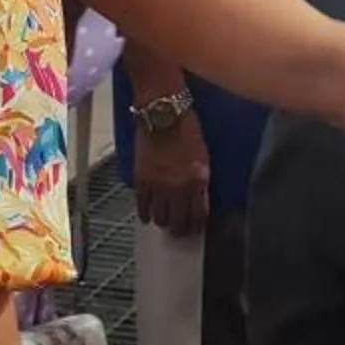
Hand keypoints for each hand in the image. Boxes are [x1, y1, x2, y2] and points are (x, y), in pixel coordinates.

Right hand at [133, 111, 211, 237]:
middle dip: (180, 229)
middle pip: (179, 221)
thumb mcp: (202, 155)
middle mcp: (179, 187)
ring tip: (163, 222)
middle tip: (179, 231)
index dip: (197, 225)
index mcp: (198, 180)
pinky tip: (146, 216)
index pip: (199, 214)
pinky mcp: (141, 180)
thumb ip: (200, 178)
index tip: (195, 228)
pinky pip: (141, 205)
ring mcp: (159, 185)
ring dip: (162, 222)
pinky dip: (144, 213)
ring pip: (160, 217)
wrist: (163, 114)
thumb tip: (197, 196)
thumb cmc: (187, 128)